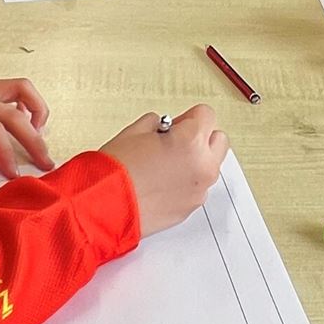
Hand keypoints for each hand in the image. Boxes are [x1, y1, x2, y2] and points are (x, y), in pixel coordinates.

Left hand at [0, 74, 53, 179]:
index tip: (13, 174)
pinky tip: (23, 125)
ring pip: (21, 89)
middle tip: (46, 163)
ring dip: (37, 111)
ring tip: (39, 138)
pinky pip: (13, 90)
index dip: (5, 151)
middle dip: (33, 138)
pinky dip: (26, 105)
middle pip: (15, 112)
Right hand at [100, 105, 226, 235]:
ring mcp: (199, 190)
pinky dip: (187, 183)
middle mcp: (202, 166)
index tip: (177, 123)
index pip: (207, 115)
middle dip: (201, 137)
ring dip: (196, 161)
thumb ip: (159, 124)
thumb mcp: (135, 131)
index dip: (188, 117)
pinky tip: (163, 182)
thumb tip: (166, 128)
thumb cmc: (116, 172)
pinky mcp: (191, 208)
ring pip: (211, 166)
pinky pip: (198, 188)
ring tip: (167, 164)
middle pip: (219, 140)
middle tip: (177, 140)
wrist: (105, 206)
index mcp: (191, 141)